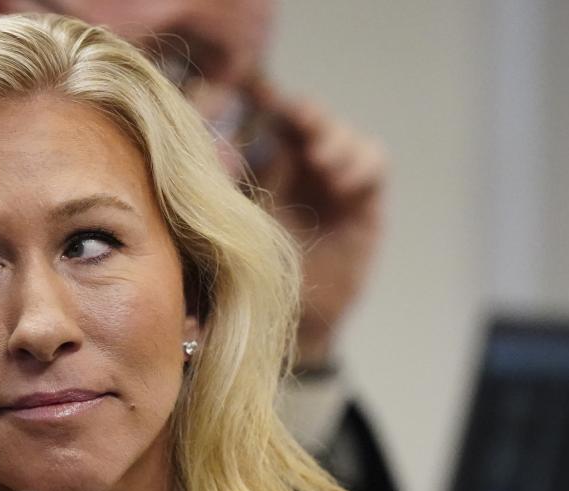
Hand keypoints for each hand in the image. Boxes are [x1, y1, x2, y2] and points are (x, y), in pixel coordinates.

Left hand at [247, 84, 386, 369]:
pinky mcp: (365, 201)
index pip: (265, 117)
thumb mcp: (228, 231)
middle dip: (303, 113)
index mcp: (262, 166)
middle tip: (295, 119)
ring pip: (342, 132)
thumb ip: (220, 194)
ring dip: (333, 137)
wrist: (292, 326)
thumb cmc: (251, 281)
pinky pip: (374, 162)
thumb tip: (195, 154)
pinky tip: (339, 181)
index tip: (250, 87)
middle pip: (307, 117)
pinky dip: (359, 162)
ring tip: (320, 161)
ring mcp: (335, 182)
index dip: (261, 96)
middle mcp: (300, 167)